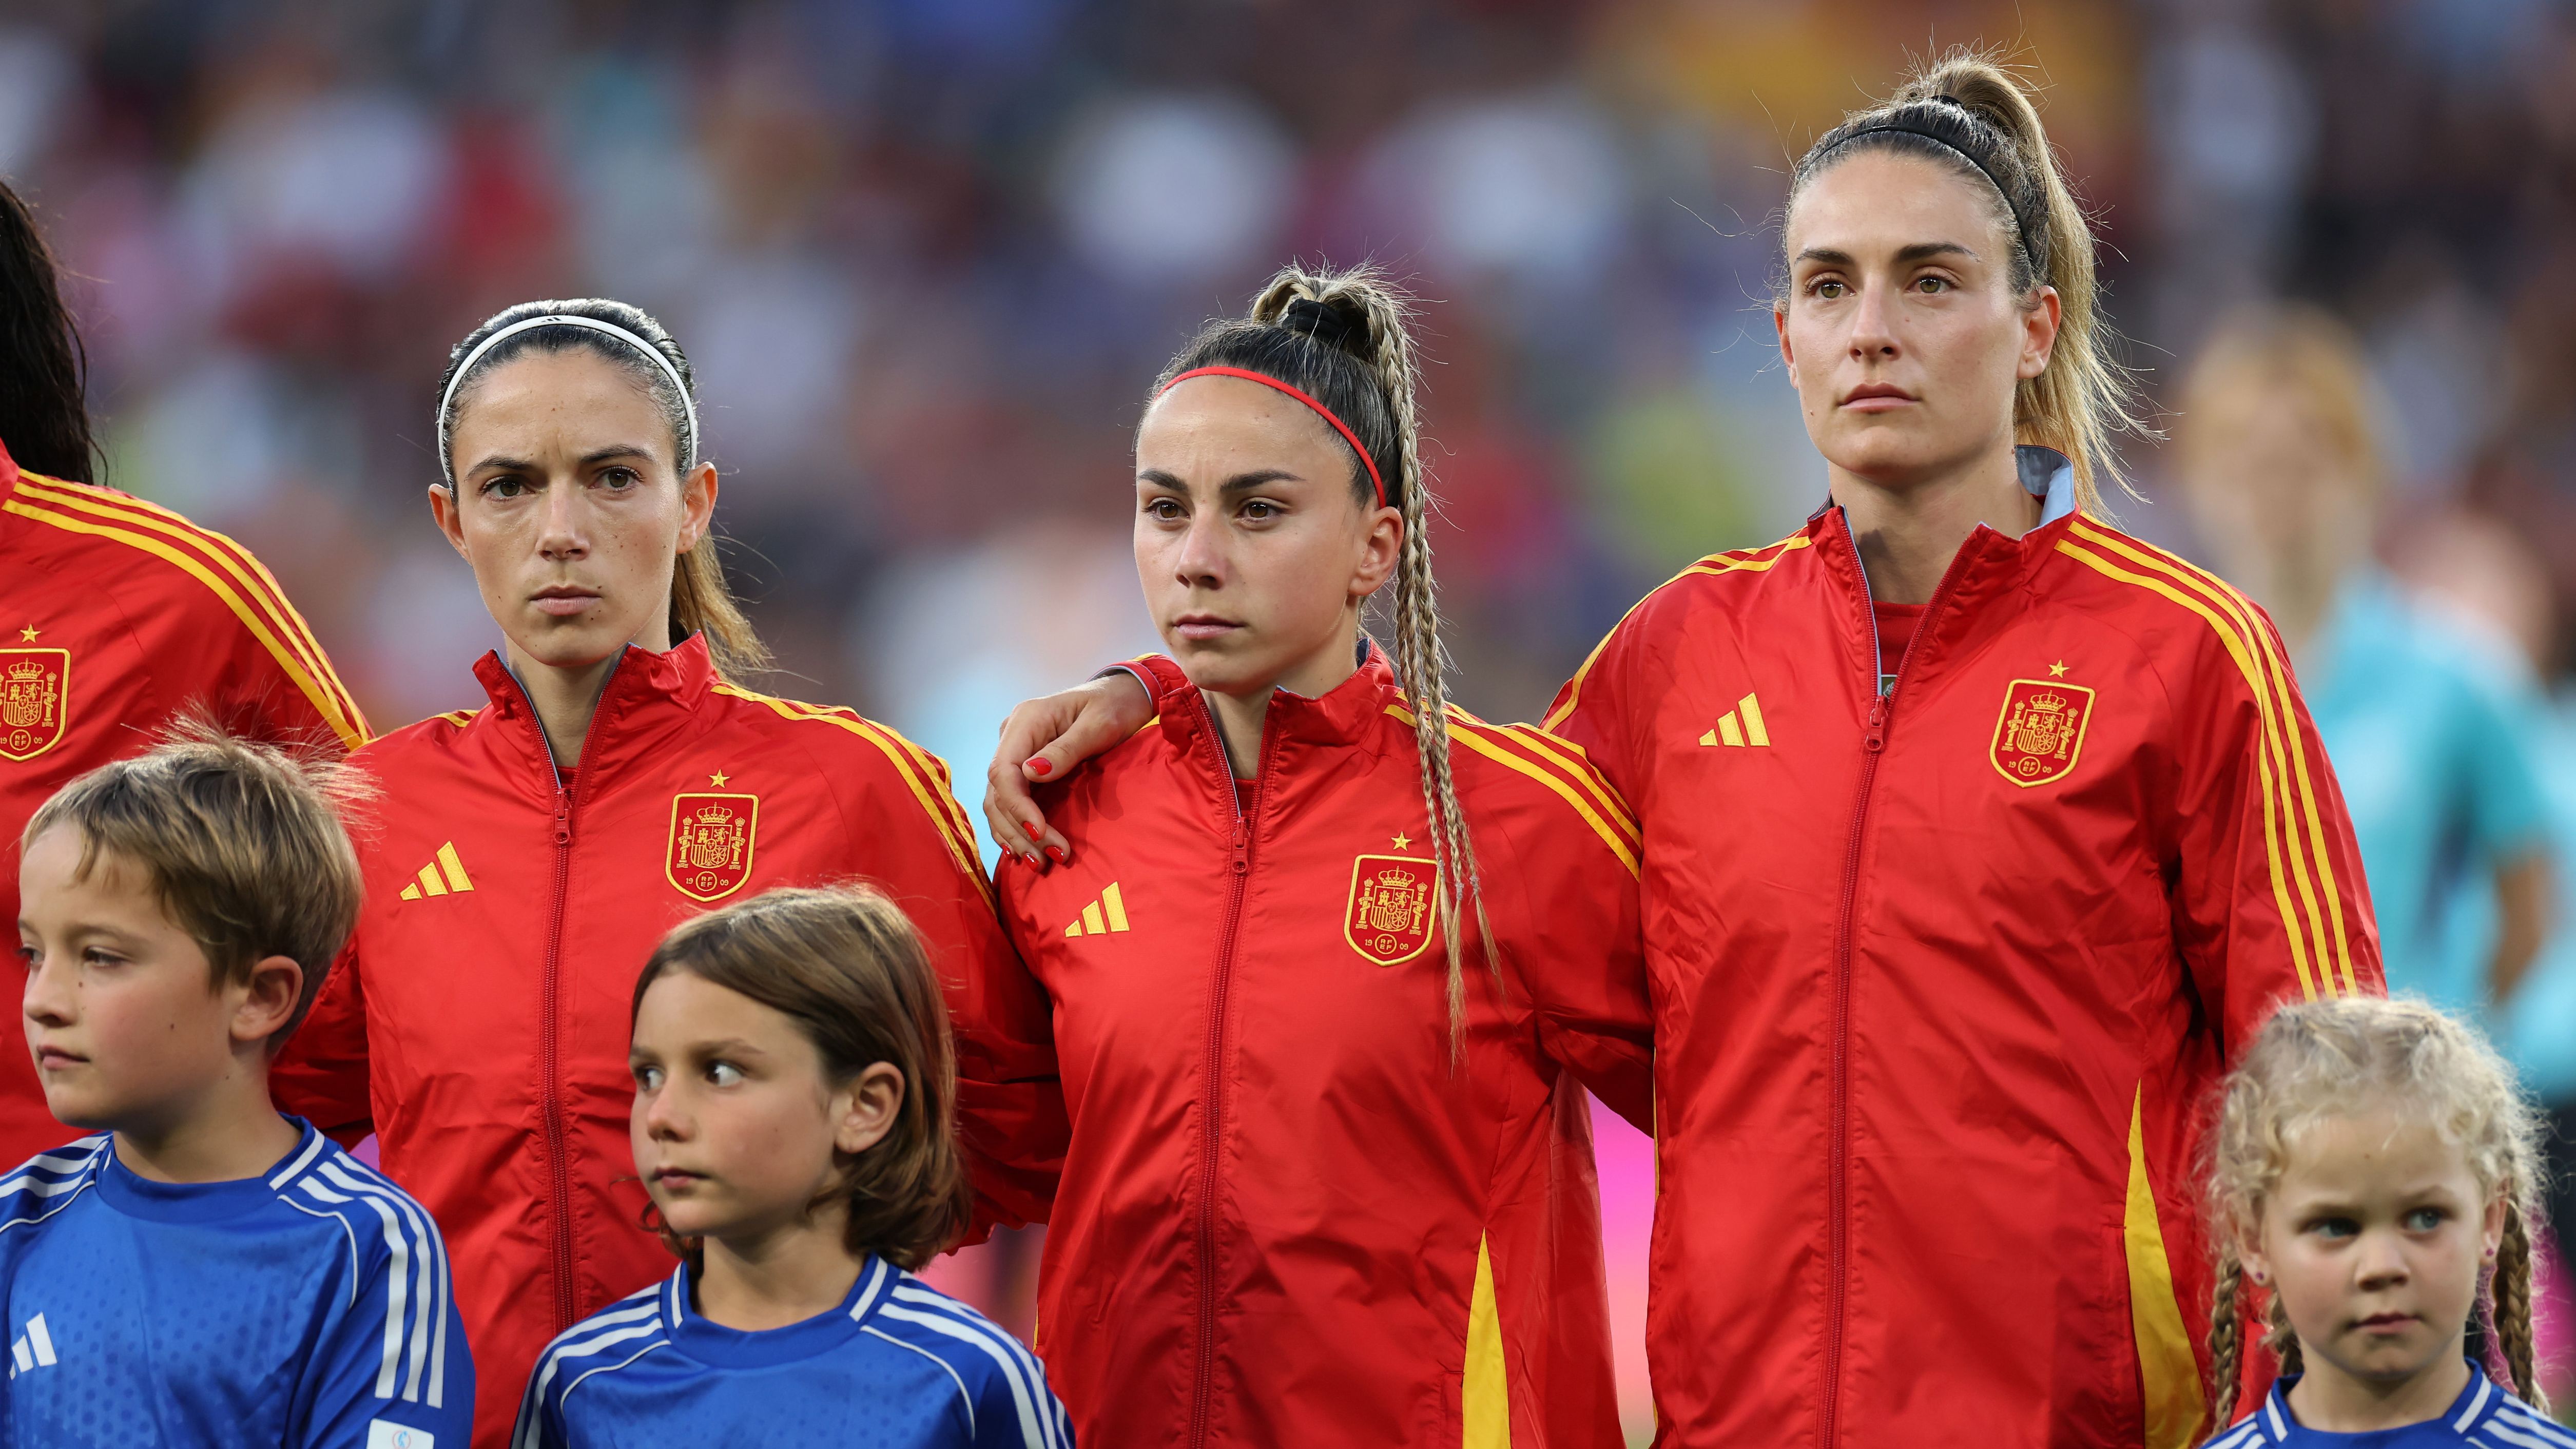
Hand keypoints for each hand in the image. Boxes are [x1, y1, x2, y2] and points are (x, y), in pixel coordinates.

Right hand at [985, 671, 1155, 870]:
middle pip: (998, 791)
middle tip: (1049, 857)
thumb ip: (1066, 749)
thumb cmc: (1114, 706)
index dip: (1017, 806)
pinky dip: (1016, 828)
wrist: (1120, 696)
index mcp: (1025, 721)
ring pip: (999, 802)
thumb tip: (1032, 773)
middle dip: (1019, 829)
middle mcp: (1012, 737)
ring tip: (1040, 862)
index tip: (1039, 832)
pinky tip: (1028, 850)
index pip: (1003, 770)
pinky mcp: (1024, 768)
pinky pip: (1009, 802)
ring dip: (1015, 835)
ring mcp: (1016, 752)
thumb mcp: (1098, 725)